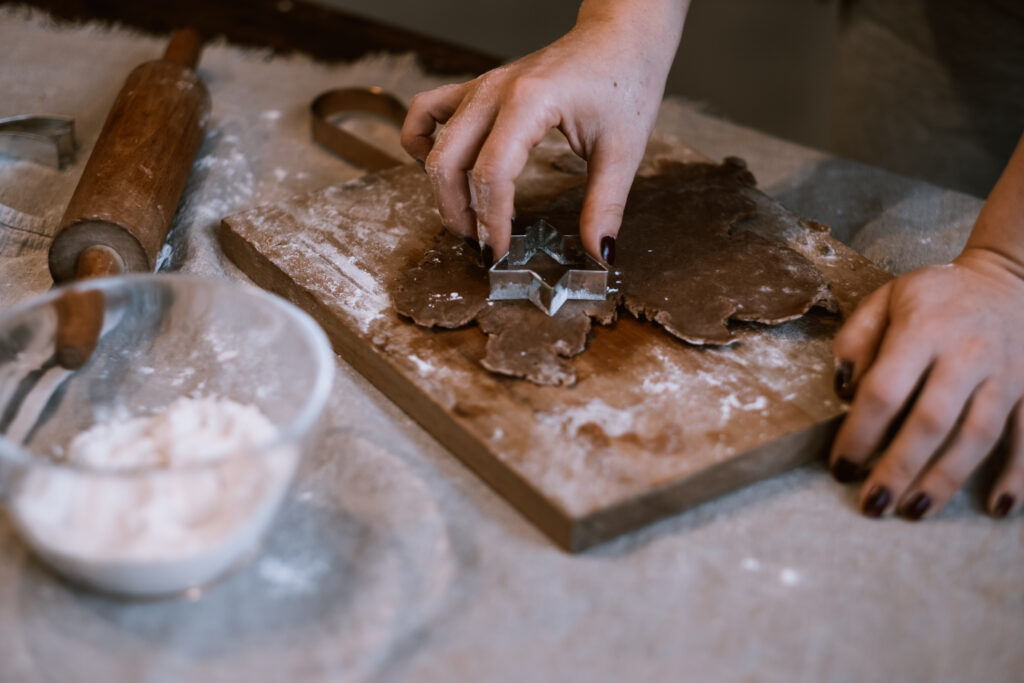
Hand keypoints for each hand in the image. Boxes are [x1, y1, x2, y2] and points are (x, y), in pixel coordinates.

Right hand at [400, 0, 685, 265]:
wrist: (621, 35)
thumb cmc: (625, 80)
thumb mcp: (623, 149)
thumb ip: (606, 205)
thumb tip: (600, 253)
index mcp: (528, 102)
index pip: (491, 173)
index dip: (491, 221)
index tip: (500, 252)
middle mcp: (494, 91)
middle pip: (449, 162)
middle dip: (459, 213)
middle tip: (482, 245)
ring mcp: (482, 87)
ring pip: (434, 143)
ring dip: (441, 188)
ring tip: (466, 219)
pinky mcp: (479, 88)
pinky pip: (428, 109)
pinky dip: (421, 139)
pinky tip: (439, 166)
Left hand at [830, 247, 1023, 519]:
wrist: (1009, 279)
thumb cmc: (935, 296)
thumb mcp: (887, 298)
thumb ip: (857, 339)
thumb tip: (843, 391)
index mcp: (923, 331)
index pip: (885, 390)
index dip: (860, 434)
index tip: (840, 467)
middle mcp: (967, 355)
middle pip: (931, 422)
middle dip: (899, 468)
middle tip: (873, 505)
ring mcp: (1005, 375)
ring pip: (976, 436)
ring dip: (945, 479)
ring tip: (914, 510)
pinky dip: (1017, 475)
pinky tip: (997, 507)